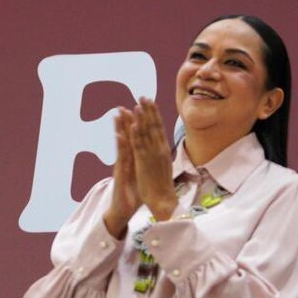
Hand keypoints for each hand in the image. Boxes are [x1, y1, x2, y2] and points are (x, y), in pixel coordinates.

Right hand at [103, 108, 141, 237]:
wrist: (125, 209)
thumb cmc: (137, 193)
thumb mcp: (144, 175)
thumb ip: (146, 164)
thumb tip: (154, 156)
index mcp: (136, 158)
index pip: (137, 137)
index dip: (138, 124)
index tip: (140, 110)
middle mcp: (128, 159)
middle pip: (128, 137)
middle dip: (127, 120)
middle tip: (124, 104)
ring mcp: (123, 165)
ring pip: (122, 143)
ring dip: (120, 127)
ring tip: (118, 113)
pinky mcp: (120, 172)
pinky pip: (121, 157)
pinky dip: (121, 145)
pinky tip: (120, 134)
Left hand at [129, 99, 175, 221]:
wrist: (164, 200)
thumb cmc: (163, 186)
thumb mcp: (164, 165)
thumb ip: (161, 154)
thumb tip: (160, 146)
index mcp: (164, 150)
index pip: (159, 127)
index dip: (154, 114)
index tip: (150, 102)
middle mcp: (160, 149)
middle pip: (154, 126)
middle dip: (148, 110)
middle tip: (143, 96)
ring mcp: (152, 155)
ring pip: (146, 133)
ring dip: (141, 118)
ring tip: (136, 104)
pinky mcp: (144, 162)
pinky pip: (139, 146)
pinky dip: (136, 134)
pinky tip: (133, 123)